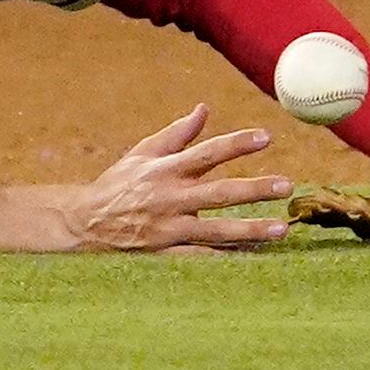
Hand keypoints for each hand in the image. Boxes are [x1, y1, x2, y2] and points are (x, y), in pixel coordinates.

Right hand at [0, 105, 292, 253]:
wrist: (82, 224)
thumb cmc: (117, 184)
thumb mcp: (141, 154)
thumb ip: (176, 134)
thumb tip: (204, 109)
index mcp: (163, 169)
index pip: (206, 152)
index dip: (236, 144)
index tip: (266, 136)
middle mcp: (168, 198)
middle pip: (217, 192)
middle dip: (253, 189)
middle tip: (286, 184)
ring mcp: (168, 229)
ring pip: (215, 229)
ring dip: (250, 229)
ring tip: (281, 229)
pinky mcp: (166, 254)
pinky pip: (202, 258)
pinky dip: (227, 259)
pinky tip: (254, 260)